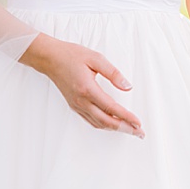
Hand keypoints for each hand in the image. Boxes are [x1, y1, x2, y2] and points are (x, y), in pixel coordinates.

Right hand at [29, 35, 143, 137]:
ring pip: (98, 123)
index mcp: (87, 89)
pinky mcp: (74, 106)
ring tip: (130, 129)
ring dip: (115, 128)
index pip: (111, 108)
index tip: (138, 123)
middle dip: (125, 128)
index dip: (126, 117)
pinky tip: (112, 124)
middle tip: (139, 132)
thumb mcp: (96, 58)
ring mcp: (76, 105)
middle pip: (106, 121)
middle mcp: (81, 101)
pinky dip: (103, 125)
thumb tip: (127, 86)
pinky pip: (91, 120)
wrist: (50, 58)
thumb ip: (113, 73)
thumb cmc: (71, 55)